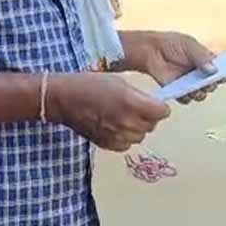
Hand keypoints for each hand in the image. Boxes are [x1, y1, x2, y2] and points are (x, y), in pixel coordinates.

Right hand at [48, 72, 169, 151]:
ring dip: (134, 127)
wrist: (62, 99)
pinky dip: (122, 136)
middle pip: (152, 125)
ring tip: (118, 116)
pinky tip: (110, 125)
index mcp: (133, 103)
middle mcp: (129, 122)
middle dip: (145, 116)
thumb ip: (138, 95)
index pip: (163, 112)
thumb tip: (152, 105)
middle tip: (129, 107)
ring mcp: (119, 136)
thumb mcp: (117, 81)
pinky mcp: (109, 145)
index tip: (150, 103)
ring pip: (140, 135)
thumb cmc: (87, 84)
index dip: (157, 106)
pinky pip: (126, 143)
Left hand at [137, 31, 225, 103]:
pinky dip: (185, 96)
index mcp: (207, 62)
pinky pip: (185, 98)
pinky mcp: (178, 90)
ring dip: (199, 92)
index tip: (221, 76)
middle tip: (205, 82)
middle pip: (212, 85)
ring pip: (201, 94)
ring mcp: (190, 84)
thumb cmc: (170, 44)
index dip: (222, 75)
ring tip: (194, 87)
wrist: (151, 50)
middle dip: (210, 85)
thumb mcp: (188, 44)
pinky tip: (182, 90)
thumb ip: (201, 55)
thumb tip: (213, 69)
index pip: (221, 72)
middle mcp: (201, 75)